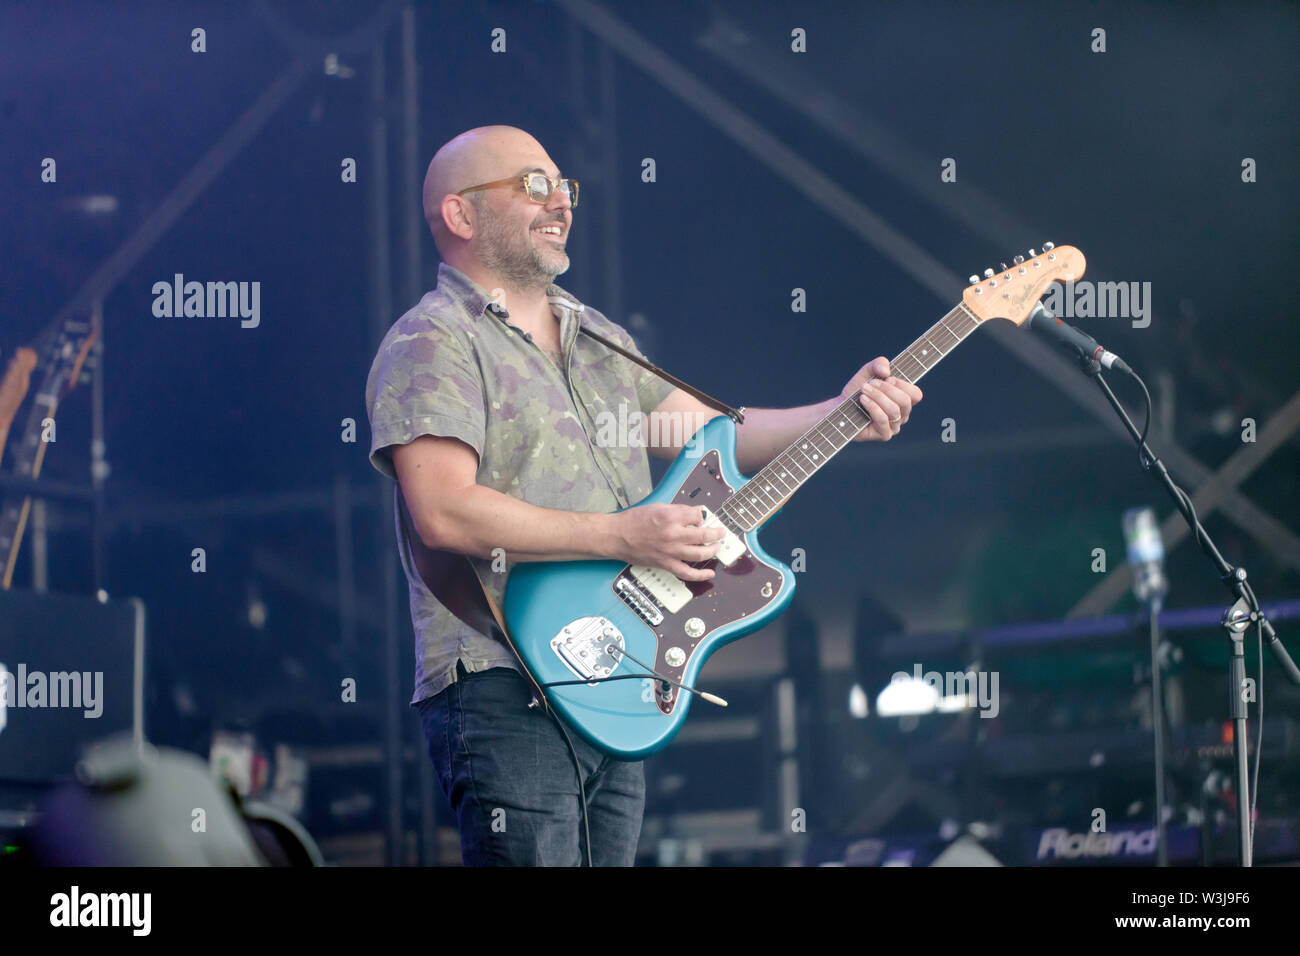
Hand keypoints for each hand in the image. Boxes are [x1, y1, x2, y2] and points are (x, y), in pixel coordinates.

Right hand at [606, 503, 724, 581]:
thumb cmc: (634, 521)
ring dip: (713, 550)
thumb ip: (678, 510)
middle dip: (716, 532)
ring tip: (717, 547)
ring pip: (701, 553)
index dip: (702, 516)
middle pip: (704, 534)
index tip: (701, 517)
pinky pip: (687, 572)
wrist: (617, 536)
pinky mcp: (666, 564)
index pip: (697, 515)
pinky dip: (701, 575)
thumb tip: (696, 512)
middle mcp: (673, 534)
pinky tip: (710, 573)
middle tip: (721, 532)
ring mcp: (671, 551)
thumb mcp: (658, 507)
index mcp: (671, 516)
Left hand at [840, 356, 922, 440]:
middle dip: (887, 389)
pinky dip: (873, 407)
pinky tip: (863, 400)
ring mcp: (894, 426)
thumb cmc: (857, 391)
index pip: (916, 394)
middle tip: (871, 384)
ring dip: (877, 397)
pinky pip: (883, 420)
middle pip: (905, 401)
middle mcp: (902, 414)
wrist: (840, 407)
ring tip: (864, 390)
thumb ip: (879, 364)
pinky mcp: (884, 434)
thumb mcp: (868, 372)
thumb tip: (886, 371)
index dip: (902, 384)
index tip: (887, 378)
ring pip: (894, 410)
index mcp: (903, 400)